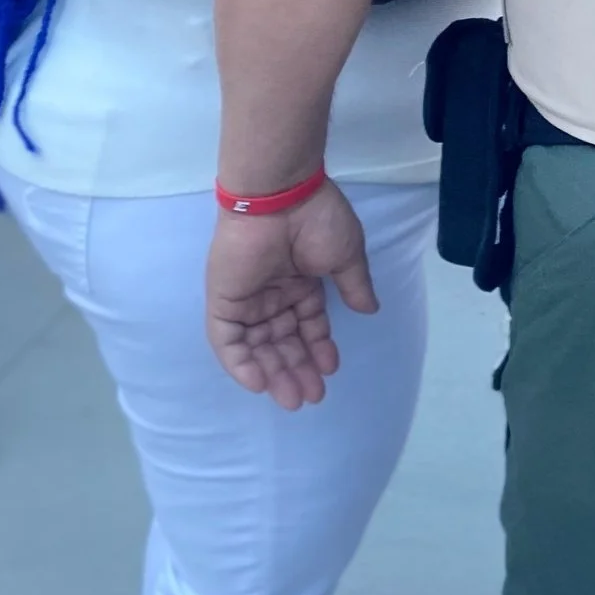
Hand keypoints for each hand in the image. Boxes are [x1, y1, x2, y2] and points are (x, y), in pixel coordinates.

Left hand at [205, 179, 377, 409]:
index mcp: (299, 280)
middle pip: (282, 340)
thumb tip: (370, 310)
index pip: (306, 324)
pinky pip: (227, 340)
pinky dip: (240, 364)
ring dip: (273, 373)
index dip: (318, 347)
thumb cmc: (317, 220)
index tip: (332, 368)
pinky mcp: (224, 300)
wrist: (281, 197)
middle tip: (311, 396)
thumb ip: (353, 286)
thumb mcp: (346, 254)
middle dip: (297, 368)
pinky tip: (261, 383)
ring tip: (293, 397)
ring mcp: (246, 297)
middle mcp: (272, 292)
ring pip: (256, 346)